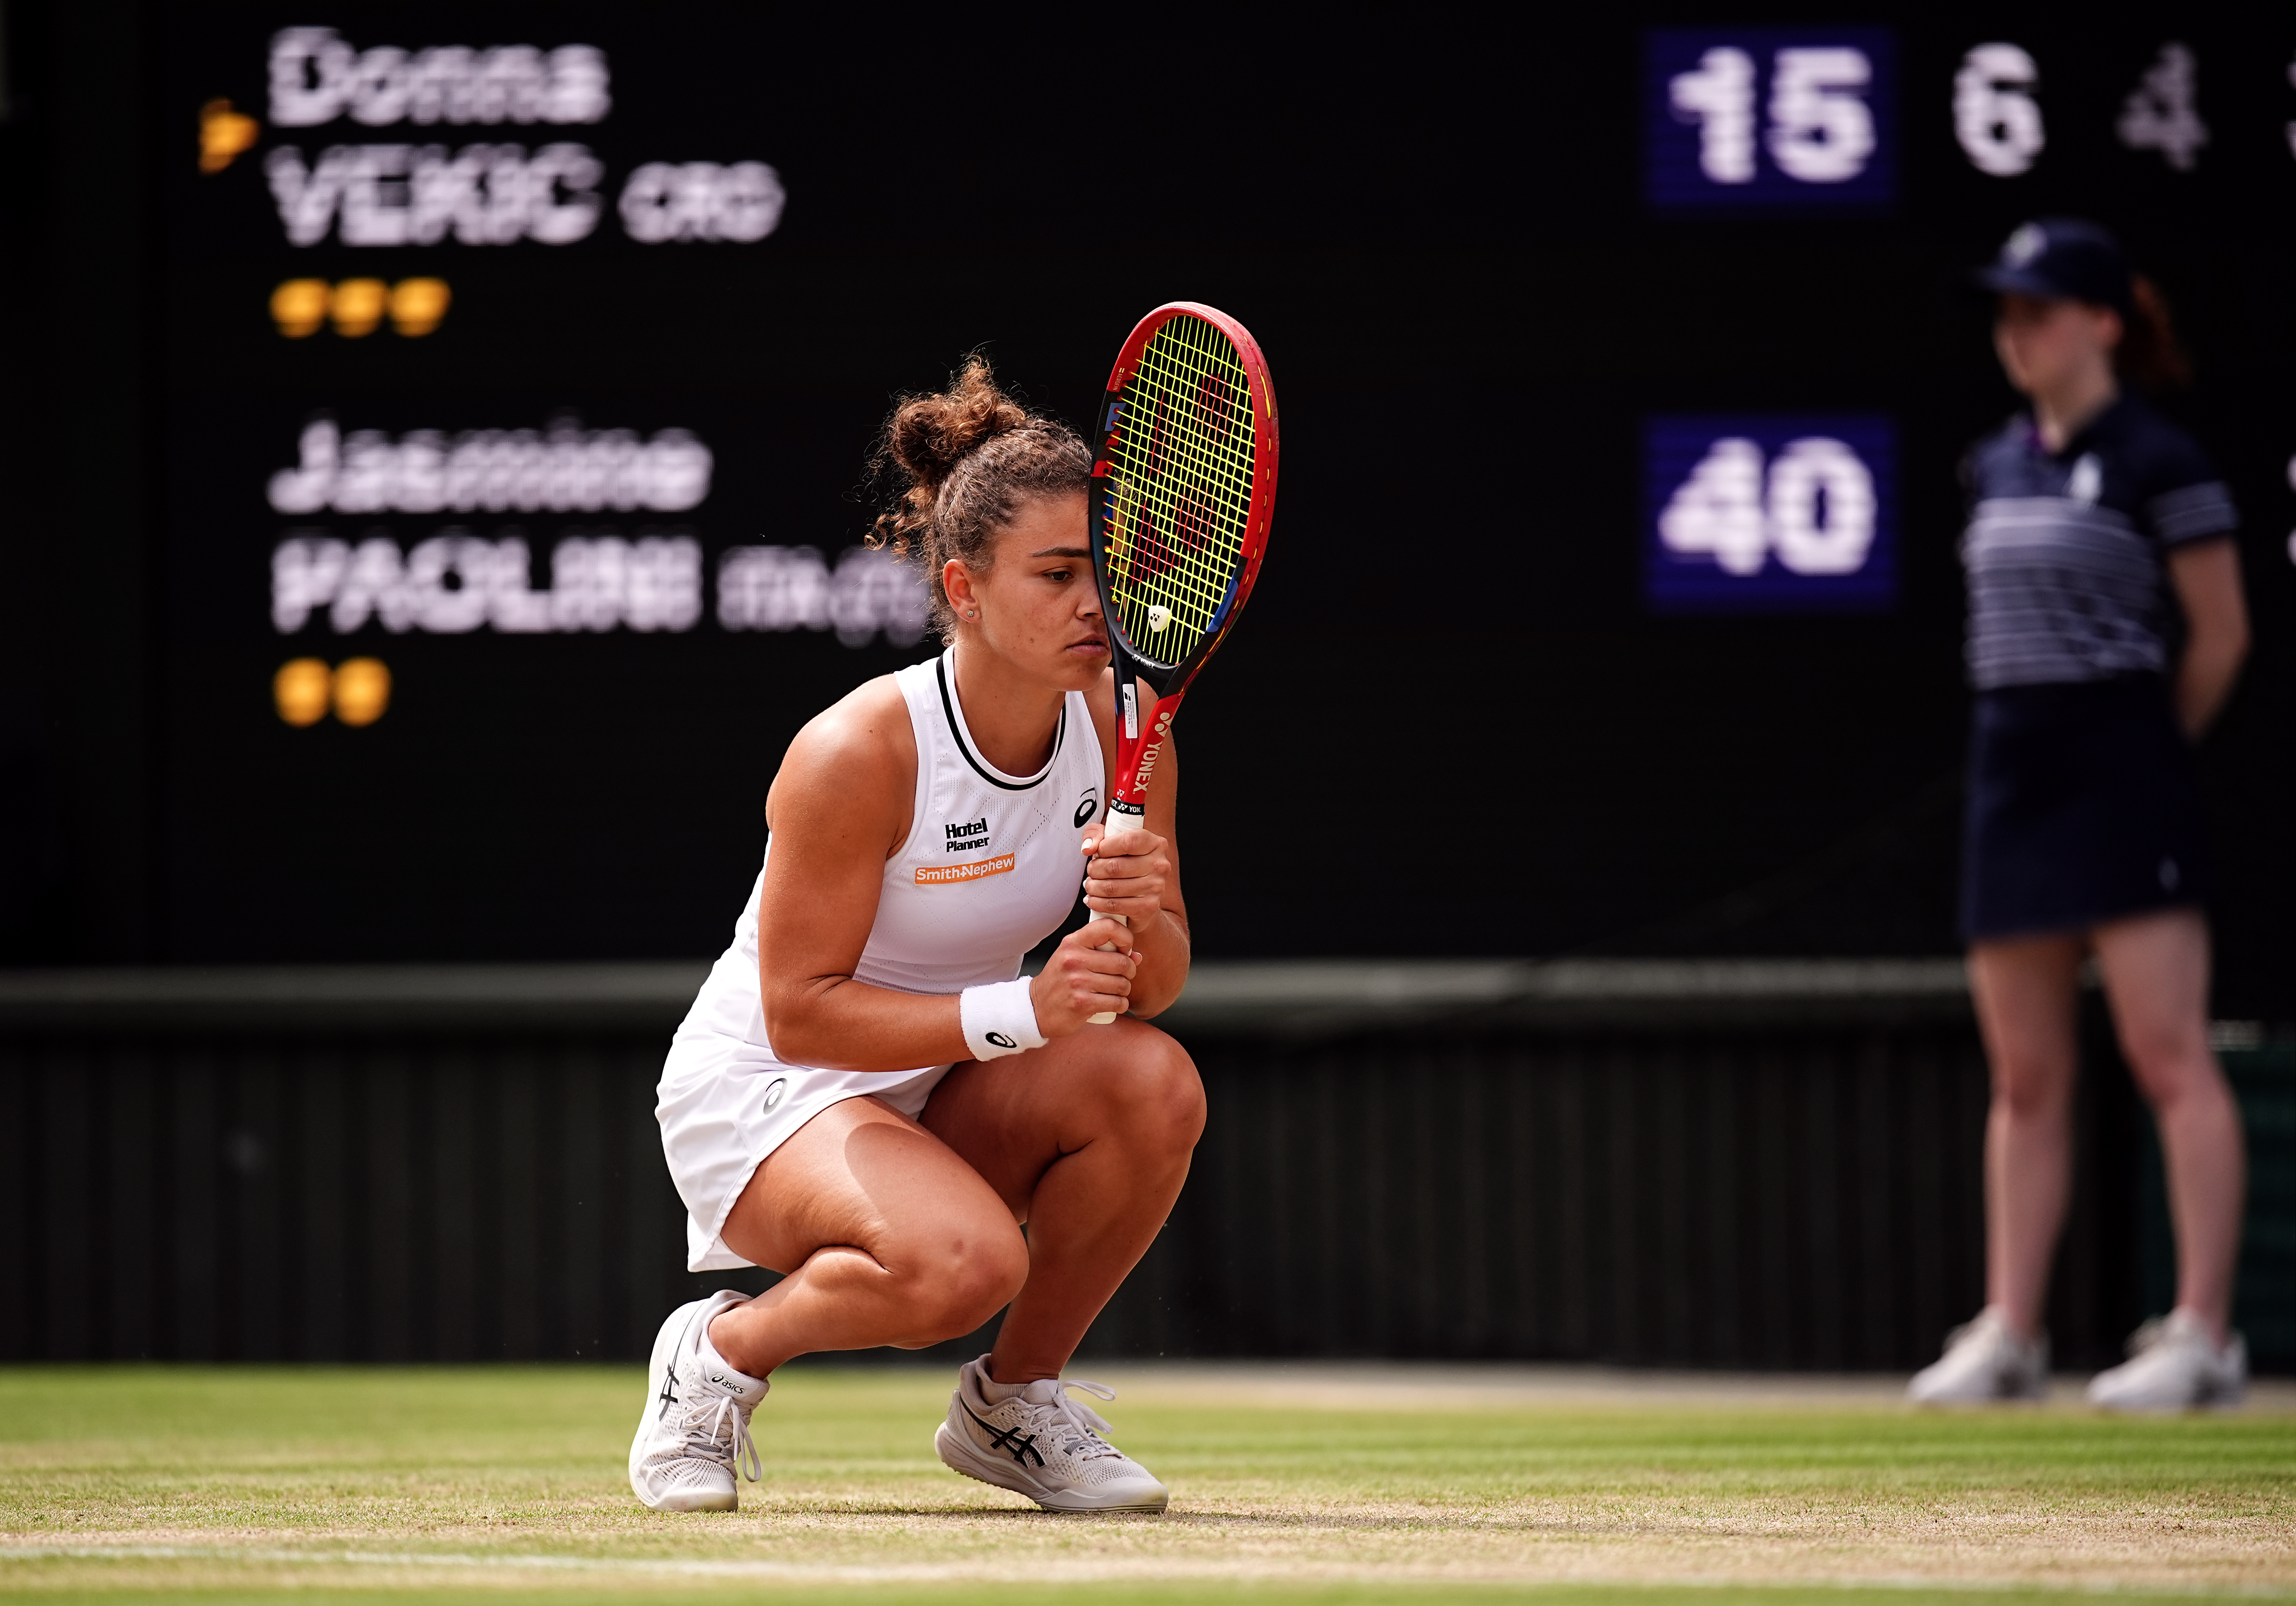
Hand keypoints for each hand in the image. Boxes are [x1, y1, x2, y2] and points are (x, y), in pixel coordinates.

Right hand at [1029, 918, 1135, 1033]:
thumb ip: (1103, 951)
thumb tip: (1136, 956)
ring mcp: (1077, 982)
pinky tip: (1112, 1003)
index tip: (1126, 948)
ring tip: (1114, 991)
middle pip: (1121, 961)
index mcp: (1072, 943)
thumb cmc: (1060, 981)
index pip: (1107, 927)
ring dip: (1124, 990)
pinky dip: (1120, 1004)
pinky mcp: (1082, 1003)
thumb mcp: (1075, 957)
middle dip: (1129, 971)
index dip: (1125, 937)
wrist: (1036, 1008)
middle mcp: (1074, 959)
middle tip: (1123, 976)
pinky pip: (1117, 1002)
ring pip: (1122, 984)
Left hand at [1080, 823, 1169, 924]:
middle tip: (1091, 871)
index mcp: (1155, 843)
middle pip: (1115, 866)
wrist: (1144, 897)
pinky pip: (1115, 905)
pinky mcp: (1149, 906)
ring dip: (1093, 887)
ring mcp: (1156, 886)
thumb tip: (1088, 848)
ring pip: (1112, 887)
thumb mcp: (1112, 840)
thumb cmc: (1127, 864)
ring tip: (1090, 885)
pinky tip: (1092, 900)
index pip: (1127, 841)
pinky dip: (1097, 903)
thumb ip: (1096, 833)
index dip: (1105, 847)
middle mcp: (1159, 864)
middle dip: (1094, 869)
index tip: (1097, 853)